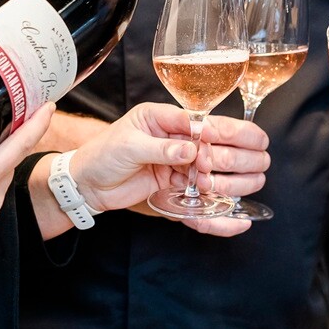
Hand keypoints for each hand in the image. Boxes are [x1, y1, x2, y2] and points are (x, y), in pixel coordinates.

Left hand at [73, 103, 269, 218]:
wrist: (87, 184)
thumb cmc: (102, 155)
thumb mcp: (129, 146)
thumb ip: (162, 147)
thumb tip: (192, 150)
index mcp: (166, 118)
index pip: (202, 121)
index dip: (216, 134)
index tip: (218, 148)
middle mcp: (178, 137)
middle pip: (219, 142)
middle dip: (234, 154)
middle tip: (241, 166)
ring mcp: (180, 161)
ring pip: (218, 166)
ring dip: (232, 176)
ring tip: (238, 183)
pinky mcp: (178, 183)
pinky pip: (205, 191)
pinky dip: (220, 201)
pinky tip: (235, 211)